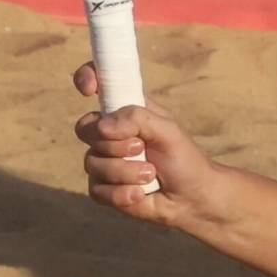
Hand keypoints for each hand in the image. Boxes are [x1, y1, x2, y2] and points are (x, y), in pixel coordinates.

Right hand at [76, 61, 206, 223]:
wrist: (191, 198)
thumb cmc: (183, 158)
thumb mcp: (168, 131)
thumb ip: (138, 119)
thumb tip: (103, 126)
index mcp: (126, 111)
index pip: (99, 84)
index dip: (86, 78)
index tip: (89, 89)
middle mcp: (110, 133)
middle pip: (85, 128)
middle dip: (115, 143)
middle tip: (142, 148)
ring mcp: (103, 161)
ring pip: (92, 163)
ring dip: (126, 172)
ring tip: (150, 174)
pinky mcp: (102, 188)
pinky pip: (96, 190)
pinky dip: (121, 194)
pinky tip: (140, 194)